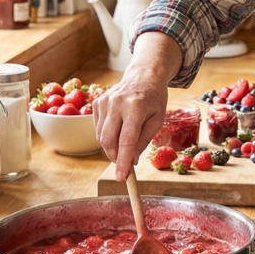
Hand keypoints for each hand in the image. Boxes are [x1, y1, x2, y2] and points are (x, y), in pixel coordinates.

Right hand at [94, 31, 182, 180]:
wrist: (143, 76)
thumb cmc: (154, 99)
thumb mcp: (158, 120)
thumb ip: (143, 141)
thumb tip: (130, 161)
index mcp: (135, 106)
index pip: (126, 140)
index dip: (122, 161)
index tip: (121, 177)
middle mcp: (116, 103)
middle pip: (108, 140)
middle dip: (115, 157)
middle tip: (124, 163)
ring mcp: (104, 102)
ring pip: (100, 136)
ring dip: (111, 147)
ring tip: (124, 145)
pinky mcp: (97, 102)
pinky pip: (97, 128)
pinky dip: (106, 136)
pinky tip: (118, 130)